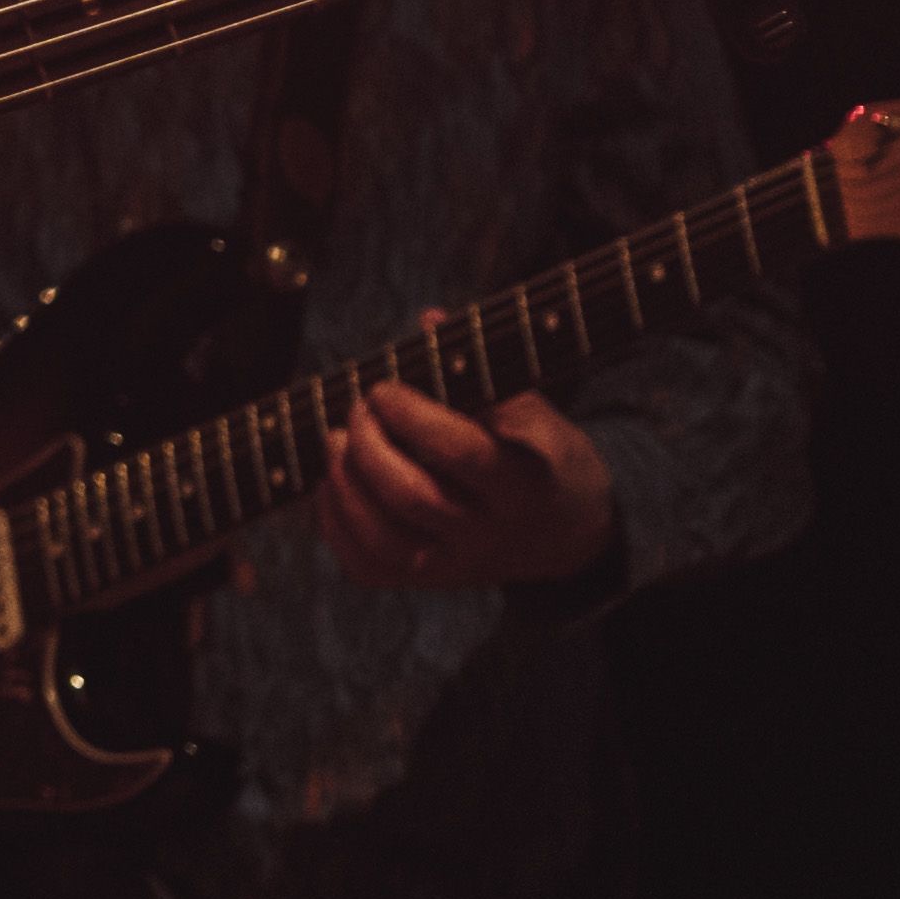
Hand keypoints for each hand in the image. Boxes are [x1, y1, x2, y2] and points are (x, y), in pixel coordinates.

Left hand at [316, 382, 615, 591]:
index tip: (384, 388)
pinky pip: (368, 566)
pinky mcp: (429, 580)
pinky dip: (336, 523)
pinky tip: (331, 482)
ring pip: (385, 540)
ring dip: (345, 485)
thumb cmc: (542, 455)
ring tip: (334, 440)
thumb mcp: (537, 412)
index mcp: (527, 483)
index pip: (466, 454)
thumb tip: (429, 319)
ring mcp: (458, 564)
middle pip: (415, 497)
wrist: (568, 534)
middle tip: (358, 408)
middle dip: (369, 446)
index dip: (415, 417)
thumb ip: (484, 370)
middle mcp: (492, 532)